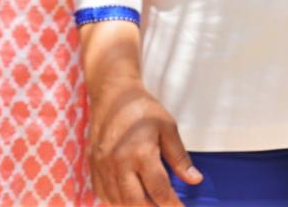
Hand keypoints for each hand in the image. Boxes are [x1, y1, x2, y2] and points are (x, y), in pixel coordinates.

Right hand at [82, 21, 199, 206]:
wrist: (111, 90)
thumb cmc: (142, 108)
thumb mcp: (167, 127)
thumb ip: (179, 157)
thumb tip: (195, 180)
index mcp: (141, 153)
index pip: (160, 193)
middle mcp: (119, 162)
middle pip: (135, 203)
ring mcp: (103, 163)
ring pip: (117, 201)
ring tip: (147, 204)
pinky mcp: (92, 161)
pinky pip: (101, 192)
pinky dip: (114, 202)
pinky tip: (126, 200)